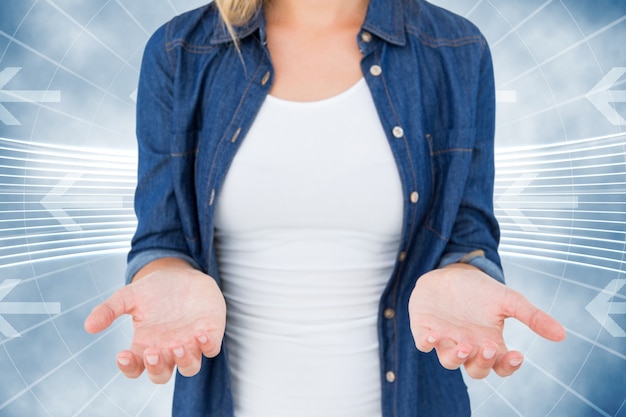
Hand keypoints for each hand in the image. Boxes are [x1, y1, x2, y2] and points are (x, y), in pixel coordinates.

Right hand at [84, 266, 225, 383]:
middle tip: (152, 352)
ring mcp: (189, 344)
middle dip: (157, 368)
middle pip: (161, 374)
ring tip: (177, 345)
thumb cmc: (155, 289)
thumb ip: (109, 309)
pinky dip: (207, 346)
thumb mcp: (129, 295)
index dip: (128, 367)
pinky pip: (211, 349)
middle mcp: (167, 349)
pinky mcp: (210, 333)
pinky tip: (200, 334)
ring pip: (189, 367)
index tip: (122, 354)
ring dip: (183, 361)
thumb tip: (89, 325)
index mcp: (145, 345)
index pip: (134, 367)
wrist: (183, 274)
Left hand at [408, 264, 565, 378]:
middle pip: (476, 369)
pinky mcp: (425, 331)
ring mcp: (446, 341)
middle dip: (482, 362)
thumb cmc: (480, 289)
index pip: (501, 365)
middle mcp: (468, 346)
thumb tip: (562, 334)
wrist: (450, 272)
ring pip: (449, 361)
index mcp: (490, 343)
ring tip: (462, 346)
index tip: (517, 355)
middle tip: (486, 347)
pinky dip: (428, 343)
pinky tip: (434, 336)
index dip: (509, 366)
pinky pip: (424, 345)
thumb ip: (533, 316)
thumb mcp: (508, 299)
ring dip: (456, 357)